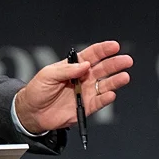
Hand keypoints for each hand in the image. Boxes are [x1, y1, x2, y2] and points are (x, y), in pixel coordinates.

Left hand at [15, 41, 132, 133]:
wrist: (32, 112)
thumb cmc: (37, 90)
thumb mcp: (47, 75)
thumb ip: (66, 70)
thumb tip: (84, 65)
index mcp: (73, 66)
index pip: (91, 55)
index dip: (103, 50)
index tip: (114, 46)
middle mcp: (83, 78)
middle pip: (103, 69)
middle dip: (115, 63)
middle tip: (126, 60)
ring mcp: (86, 92)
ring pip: (105, 84)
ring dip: (115, 80)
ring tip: (124, 77)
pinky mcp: (86, 106)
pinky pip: (99, 102)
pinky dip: (106, 98)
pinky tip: (110, 94)